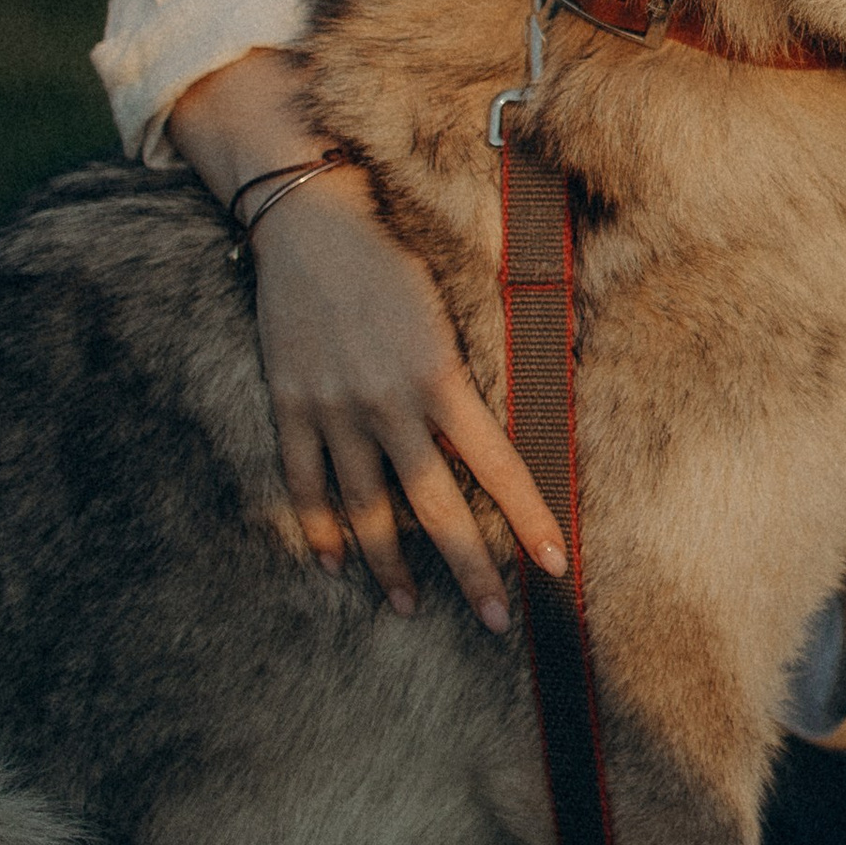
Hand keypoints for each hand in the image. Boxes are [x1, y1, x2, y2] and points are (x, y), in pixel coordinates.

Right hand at [169, 52, 566, 626]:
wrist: (310, 222)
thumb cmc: (390, 256)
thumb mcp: (445, 309)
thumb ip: (464, 375)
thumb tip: (501, 426)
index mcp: (441, 377)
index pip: (499, 465)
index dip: (528, 518)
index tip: (554, 566)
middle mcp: (390, 404)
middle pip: (436, 507)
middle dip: (469, 571)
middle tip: (495, 622)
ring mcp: (335, 410)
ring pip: (366, 510)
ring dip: (388, 566)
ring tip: (406, 608)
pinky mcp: (291, 406)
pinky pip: (304, 483)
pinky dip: (316, 527)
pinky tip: (330, 562)